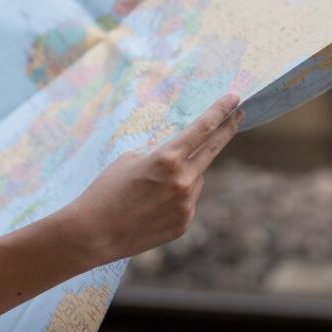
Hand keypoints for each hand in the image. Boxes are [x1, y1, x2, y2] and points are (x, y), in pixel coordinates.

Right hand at [68, 94, 244, 264]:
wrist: (93, 233)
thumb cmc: (106, 189)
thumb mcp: (131, 159)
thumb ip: (163, 155)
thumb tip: (184, 160)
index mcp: (167, 159)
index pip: (202, 129)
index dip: (220, 111)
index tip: (235, 99)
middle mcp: (183, 181)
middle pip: (213, 149)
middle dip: (227, 130)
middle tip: (238, 116)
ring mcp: (186, 205)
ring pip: (197, 178)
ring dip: (185, 173)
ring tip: (152, 186)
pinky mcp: (184, 223)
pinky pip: (188, 200)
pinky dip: (176, 197)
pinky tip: (151, 205)